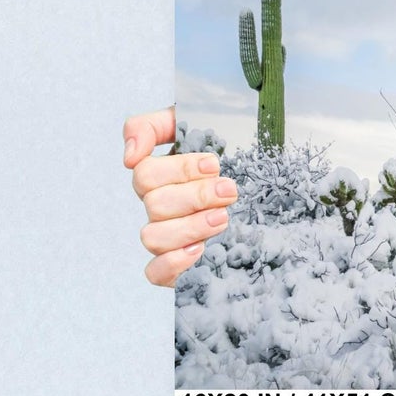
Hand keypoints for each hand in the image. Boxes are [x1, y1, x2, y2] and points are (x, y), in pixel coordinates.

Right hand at [124, 106, 237, 287]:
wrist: (266, 183)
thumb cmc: (229, 148)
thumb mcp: (195, 122)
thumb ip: (152, 126)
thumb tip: (129, 156)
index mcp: (160, 176)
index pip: (145, 174)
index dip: (179, 170)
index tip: (214, 164)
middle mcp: (159, 207)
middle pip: (154, 205)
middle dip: (195, 196)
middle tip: (229, 190)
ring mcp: (167, 236)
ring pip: (153, 238)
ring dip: (189, 227)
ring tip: (223, 218)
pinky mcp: (177, 265)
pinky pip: (155, 272)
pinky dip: (173, 262)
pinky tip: (200, 250)